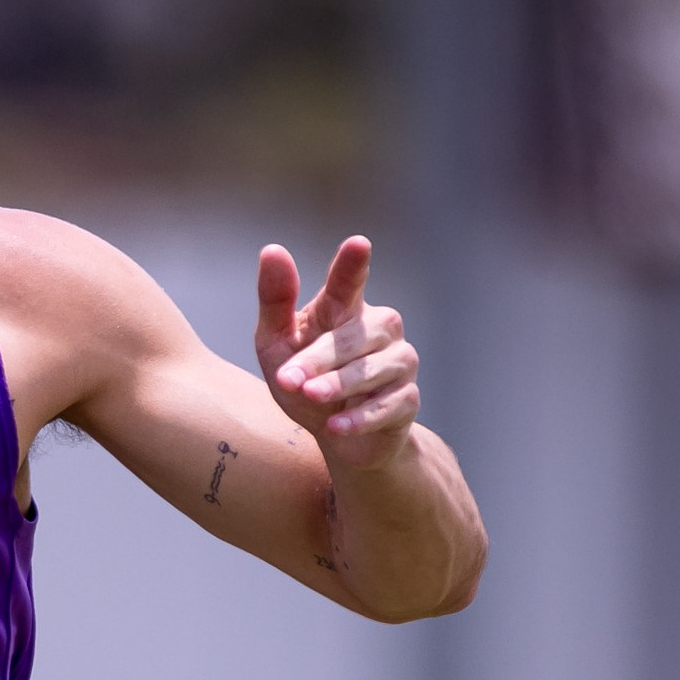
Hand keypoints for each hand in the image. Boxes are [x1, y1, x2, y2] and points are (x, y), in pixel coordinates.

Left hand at [257, 236, 418, 467]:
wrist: (335, 436)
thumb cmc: (304, 380)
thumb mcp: (276, 345)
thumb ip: (275, 302)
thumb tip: (272, 250)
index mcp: (346, 308)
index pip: (349, 282)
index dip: (353, 265)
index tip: (358, 243)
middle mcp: (380, 327)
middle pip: (350, 338)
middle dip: (317, 359)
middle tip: (287, 379)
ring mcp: (399, 361)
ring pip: (370, 370)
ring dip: (336, 385)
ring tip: (310, 396)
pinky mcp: (407, 399)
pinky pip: (386, 406)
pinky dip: (358, 417)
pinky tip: (335, 426)